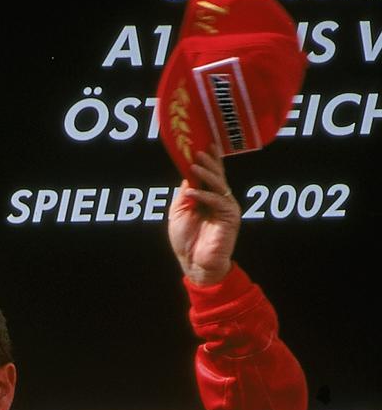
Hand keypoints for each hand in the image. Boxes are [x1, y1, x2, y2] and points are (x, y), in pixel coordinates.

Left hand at [169, 144, 239, 285]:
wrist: (194, 264)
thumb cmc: (186, 241)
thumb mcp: (179, 213)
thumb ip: (184, 195)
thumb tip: (187, 176)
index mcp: (207, 198)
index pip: (208, 175)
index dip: (206, 161)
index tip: (199, 145)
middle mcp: (218, 200)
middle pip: (217, 176)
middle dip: (209, 161)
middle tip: (200, 149)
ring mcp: (226, 208)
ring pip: (219, 185)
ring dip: (207, 173)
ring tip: (196, 164)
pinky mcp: (230, 217)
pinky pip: (218, 201)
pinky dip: (204, 195)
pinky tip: (193, 191)